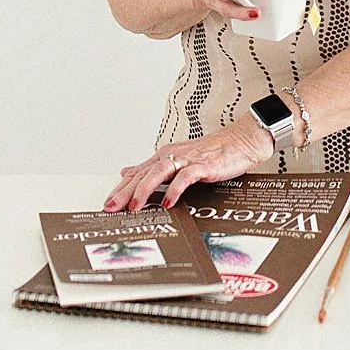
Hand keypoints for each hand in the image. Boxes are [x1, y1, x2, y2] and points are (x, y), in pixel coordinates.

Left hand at [103, 114, 275, 213]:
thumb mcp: (177, 159)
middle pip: (142, 173)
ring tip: (135, 207)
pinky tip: (168, 203)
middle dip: (125, 192)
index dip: (120, 188)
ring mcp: (187, 159)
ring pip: (158, 172)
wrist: (241, 141)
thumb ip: (151, 168)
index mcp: (164, 155)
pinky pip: (185, 177)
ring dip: (144, 190)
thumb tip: (126, 172)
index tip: (108, 203)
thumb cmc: (213, 153)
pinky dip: (175, 190)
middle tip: (111, 208)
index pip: (136, 173)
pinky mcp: (203, 165)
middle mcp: (172, 155)